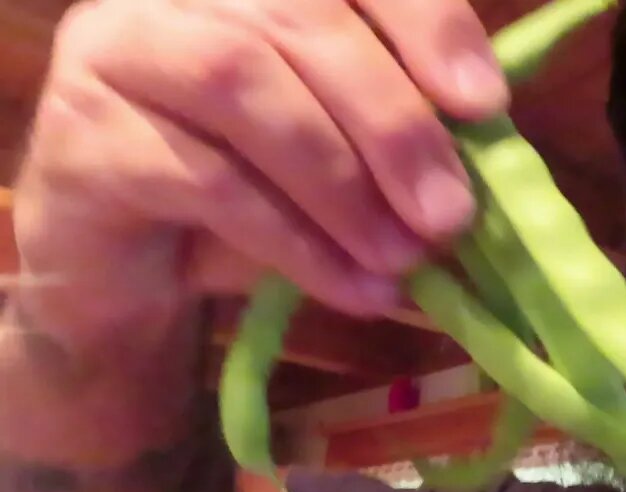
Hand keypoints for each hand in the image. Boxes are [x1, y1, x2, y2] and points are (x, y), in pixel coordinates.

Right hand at [12, 0, 508, 341]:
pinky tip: (353, 286)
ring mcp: (117, 48)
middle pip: (298, 19)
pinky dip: (296, 239)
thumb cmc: (251, 203)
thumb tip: (498, 158)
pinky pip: (205, 177)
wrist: (134, 279)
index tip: (486, 104)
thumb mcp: (343, 160)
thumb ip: (406, 137)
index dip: (425, 21)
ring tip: (402, 257)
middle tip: (449, 214)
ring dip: (343, 184)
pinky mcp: (83, 134)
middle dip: (393, 123)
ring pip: (243, 85)